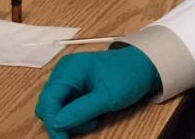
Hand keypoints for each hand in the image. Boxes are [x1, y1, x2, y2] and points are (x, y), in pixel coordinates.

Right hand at [35, 45, 160, 137]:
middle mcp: (64, 73)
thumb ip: (81, 110)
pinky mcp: (75, 88)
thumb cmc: (129, 76)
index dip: (52, 122)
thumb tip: (56, 124)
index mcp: (69, 69)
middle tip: (88, 127)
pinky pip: (66, 107)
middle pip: (49, 105)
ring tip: (94, 120)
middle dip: (63, 122)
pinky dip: (76, 117)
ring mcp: (69, 80)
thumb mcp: (108, 96)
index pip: (49, 99)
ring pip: (57, 108)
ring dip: (71, 120)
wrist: (145, 66)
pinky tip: (92, 117)